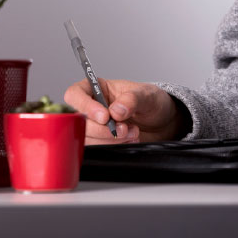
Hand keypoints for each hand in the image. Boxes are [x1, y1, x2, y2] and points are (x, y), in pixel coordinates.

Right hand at [63, 78, 184, 143]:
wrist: (162, 123)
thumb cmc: (152, 102)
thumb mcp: (147, 95)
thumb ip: (132, 99)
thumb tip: (116, 110)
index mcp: (98, 88)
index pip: (75, 94)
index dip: (85, 106)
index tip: (105, 116)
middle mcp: (92, 107)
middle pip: (79, 121)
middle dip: (102, 129)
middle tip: (123, 128)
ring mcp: (95, 126)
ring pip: (87, 138)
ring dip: (110, 140)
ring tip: (132, 133)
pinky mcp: (101, 142)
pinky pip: (98, 148)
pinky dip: (114, 147)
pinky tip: (129, 141)